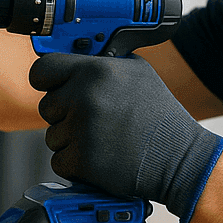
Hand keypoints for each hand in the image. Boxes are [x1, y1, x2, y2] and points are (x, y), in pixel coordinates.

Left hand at [30, 53, 222, 222]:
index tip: (53, 87)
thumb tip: (72, 58)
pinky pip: (59, 161)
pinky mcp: (82, 161)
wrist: (179, 157)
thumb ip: (100, 63)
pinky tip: (101, 156)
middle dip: (65, 114)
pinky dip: (76, 164)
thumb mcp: (136, 71)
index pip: (42, 70)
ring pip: (52, 136)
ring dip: (71, 141)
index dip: (46, 80)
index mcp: (95, 71)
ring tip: (104, 139)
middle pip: (46, 106)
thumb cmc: (159, 116)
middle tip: (95, 120)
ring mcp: (82, 130)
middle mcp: (85, 97)